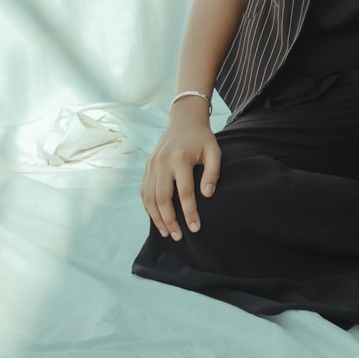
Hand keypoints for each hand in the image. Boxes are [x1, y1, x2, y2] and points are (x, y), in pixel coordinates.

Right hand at [140, 98, 221, 239]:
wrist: (184, 120)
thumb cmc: (202, 138)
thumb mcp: (214, 151)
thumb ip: (212, 173)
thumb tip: (207, 194)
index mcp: (180, 158)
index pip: (184, 193)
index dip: (190, 213)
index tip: (195, 228)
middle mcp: (162, 162)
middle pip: (163, 199)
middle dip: (170, 221)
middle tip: (178, 236)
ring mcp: (152, 164)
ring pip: (150, 198)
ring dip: (157, 218)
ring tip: (167, 233)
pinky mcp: (147, 166)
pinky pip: (144, 191)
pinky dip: (149, 208)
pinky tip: (157, 218)